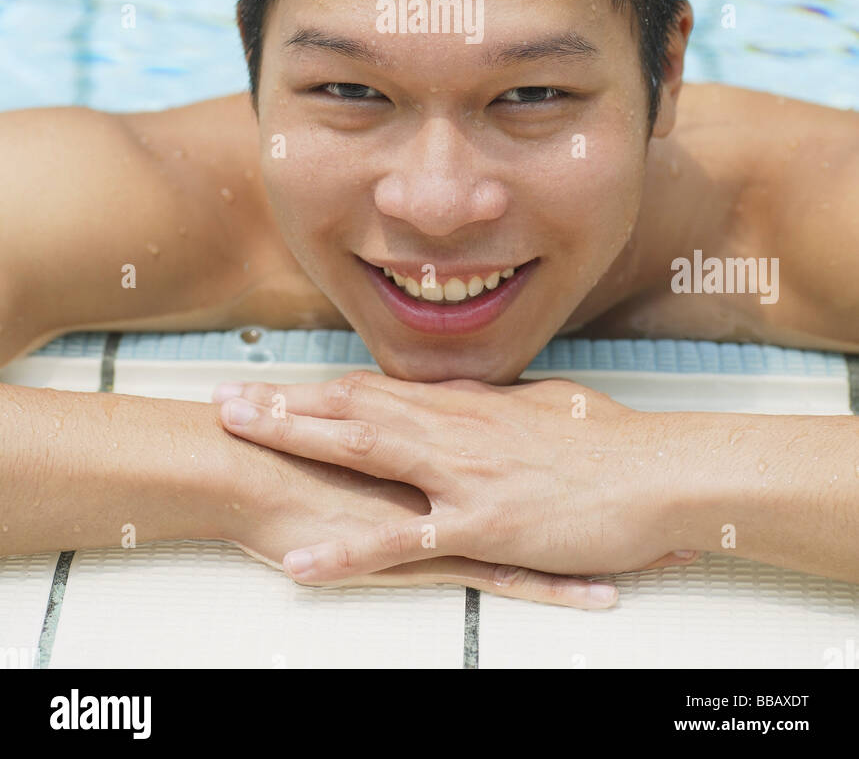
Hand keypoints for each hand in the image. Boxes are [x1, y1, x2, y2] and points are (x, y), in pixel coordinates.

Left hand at [213, 373, 697, 591]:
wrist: (659, 473)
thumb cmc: (613, 444)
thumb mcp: (548, 411)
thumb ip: (499, 406)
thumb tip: (471, 399)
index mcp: (470, 404)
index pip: (378, 390)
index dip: (320, 389)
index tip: (276, 384)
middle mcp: (455, 428)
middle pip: (353, 408)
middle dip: (285, 403)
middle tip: (226, 400)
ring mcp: (463, 474)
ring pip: (363, 451)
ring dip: (296, 441)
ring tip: (240, 438)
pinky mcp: (481, 523)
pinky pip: (401, 539)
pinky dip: (346, 550)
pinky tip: (303, 558)